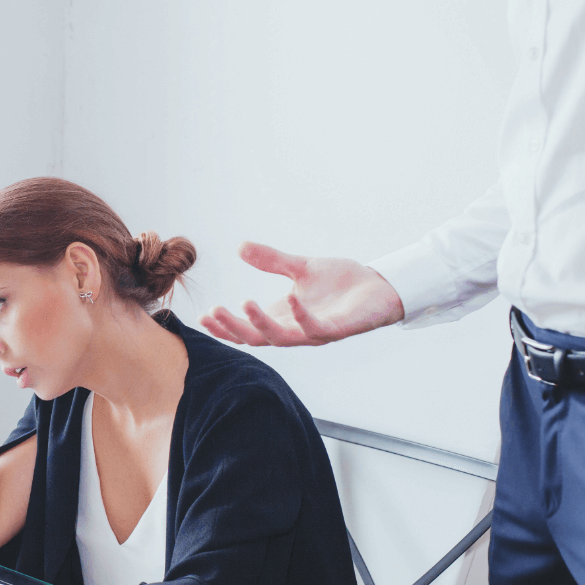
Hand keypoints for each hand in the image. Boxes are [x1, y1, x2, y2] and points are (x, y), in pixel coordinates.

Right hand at [200, 242, 404, 345]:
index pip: (247, 330)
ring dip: (260, 323)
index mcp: (283, 318)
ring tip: (243, 303)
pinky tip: (292, 298)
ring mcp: (316, 332)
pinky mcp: (338, 329)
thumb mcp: (300, 267)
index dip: (224, 326)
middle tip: (212, 312)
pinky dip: (302, 316)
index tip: (202, 315)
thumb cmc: (342, 282)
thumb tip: (240, 247)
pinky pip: (316, 328)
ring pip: (281, 338)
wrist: (381, 286)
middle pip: (256, 338)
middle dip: (233, 327)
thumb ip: (271, 261)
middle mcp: (295, 330)